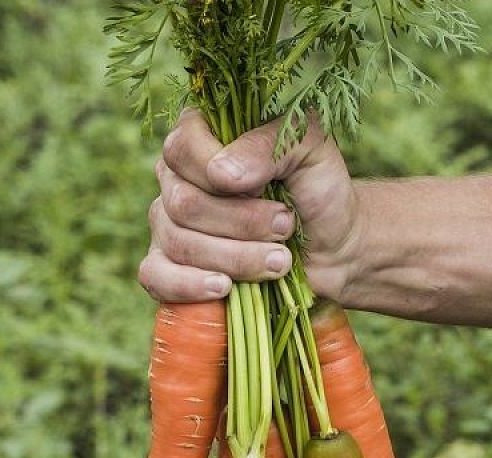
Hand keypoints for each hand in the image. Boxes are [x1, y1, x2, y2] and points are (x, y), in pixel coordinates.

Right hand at [142, 108, 359, 303]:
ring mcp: (167, 224)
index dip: (220, 176)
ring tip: (281, 261)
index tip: (267, 189)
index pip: (182, 149)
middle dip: (241, 223)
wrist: (335, 248)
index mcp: (201, 135)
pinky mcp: (171, 266)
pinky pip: (156, 277)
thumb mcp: (309, 148)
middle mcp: (176, 178)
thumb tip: (221, 175)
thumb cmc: (320, 190)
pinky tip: (224, 288)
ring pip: (179, 243)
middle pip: (182, 204)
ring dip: (236, 257)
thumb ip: (268, 144)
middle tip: (285, 227)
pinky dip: (188, 286)